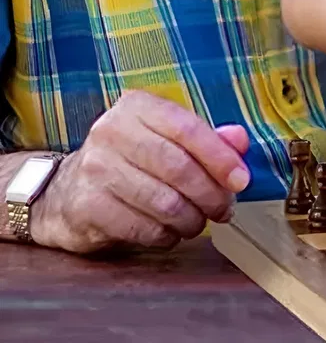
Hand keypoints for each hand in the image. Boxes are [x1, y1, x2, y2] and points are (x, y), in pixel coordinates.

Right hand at [32, 90, 250, 254]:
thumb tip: (240, 139)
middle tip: (224, 209)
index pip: (188, 129)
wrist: (66, 192)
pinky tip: (169, 233)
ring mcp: (95, 169)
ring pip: (163, 201)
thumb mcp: (167, 139)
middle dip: (210, 194)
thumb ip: (207, 138)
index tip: (241, 180)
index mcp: (137, 107)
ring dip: (191, 219)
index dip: (220, 157)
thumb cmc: (130, 161)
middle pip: (178, 167)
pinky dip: (165, 235)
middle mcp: (112, 131)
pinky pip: (142, 227)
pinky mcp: (86, 206)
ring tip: (198, 223)